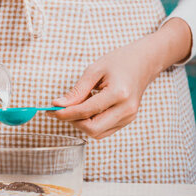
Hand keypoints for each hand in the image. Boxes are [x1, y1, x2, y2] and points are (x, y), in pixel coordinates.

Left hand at [50, 18, 191, 138]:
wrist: (144, 62)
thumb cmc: (120, 62)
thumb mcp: (94, 70)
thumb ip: (76, 91)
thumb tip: (58, 105)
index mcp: (118, 94)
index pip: (86, 111)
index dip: (65, 113)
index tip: (51, 110)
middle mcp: (126, 109)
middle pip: (92, 129)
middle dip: (73, 121)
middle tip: (62, 110)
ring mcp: (129, 117)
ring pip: (97, 133)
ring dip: (82, 123)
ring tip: (78, 106)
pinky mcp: (127, 120)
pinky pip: (104, 130)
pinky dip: (91, 123)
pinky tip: (89, 109)